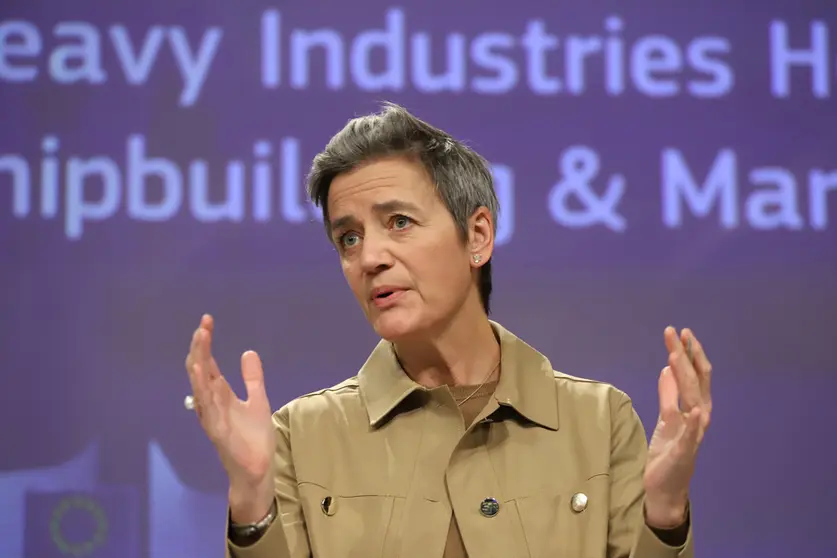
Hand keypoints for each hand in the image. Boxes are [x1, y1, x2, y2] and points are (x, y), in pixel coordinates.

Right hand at [185, 314, 275, 522]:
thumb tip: (248, 352)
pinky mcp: (217, 429)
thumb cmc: (254, 438)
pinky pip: (206, 406)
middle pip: (200, 369)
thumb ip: (252, 378)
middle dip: (200, 346)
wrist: (257, 469)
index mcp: (220, 394)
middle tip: (203, 325)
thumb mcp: (258, 400)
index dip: (206, 343)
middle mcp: (211, 402)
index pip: (209, 363)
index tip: (207, 321)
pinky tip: (200, 372)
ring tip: (199, 339)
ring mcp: (212, 415)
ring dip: (199, 361)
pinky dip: (201, 388)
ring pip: (199, 384)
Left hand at [643, 326, 712, 527]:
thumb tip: (666, 369)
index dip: (689, 353)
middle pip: (695, 381)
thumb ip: (668, 393)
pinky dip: (695, 423)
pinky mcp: (685, 451)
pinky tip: (696, 411)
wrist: (665, 485)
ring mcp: (694, 434)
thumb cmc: (667, 449)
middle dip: (687, 356)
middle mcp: (698, 417)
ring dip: (685, 378)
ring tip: (675, 358)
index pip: (694, 374)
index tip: (680, 332)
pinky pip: (691, 435)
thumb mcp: (665, 416)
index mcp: (694, 407)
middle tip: (678, 333)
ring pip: (692, 400)